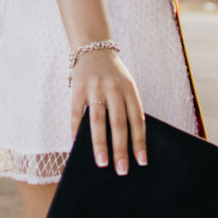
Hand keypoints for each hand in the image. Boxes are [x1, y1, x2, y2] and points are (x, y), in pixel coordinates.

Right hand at [69, 48, 147, 174]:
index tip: (142, 161)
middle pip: (118, 123)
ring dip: (100, 144)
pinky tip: (76, 145)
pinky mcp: (78, 88)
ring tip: (102, 163)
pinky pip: (76, 114)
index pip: (137, 119)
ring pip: (98, 120)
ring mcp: (94, 88)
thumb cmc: (113, 74)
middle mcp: (113, 88)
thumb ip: (127, 107)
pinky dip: (76, 131)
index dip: (140, 141)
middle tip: (122, 170)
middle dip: (121, 148)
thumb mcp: (125, 85)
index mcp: (129, 88)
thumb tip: (127, 143)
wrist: (93, 47)